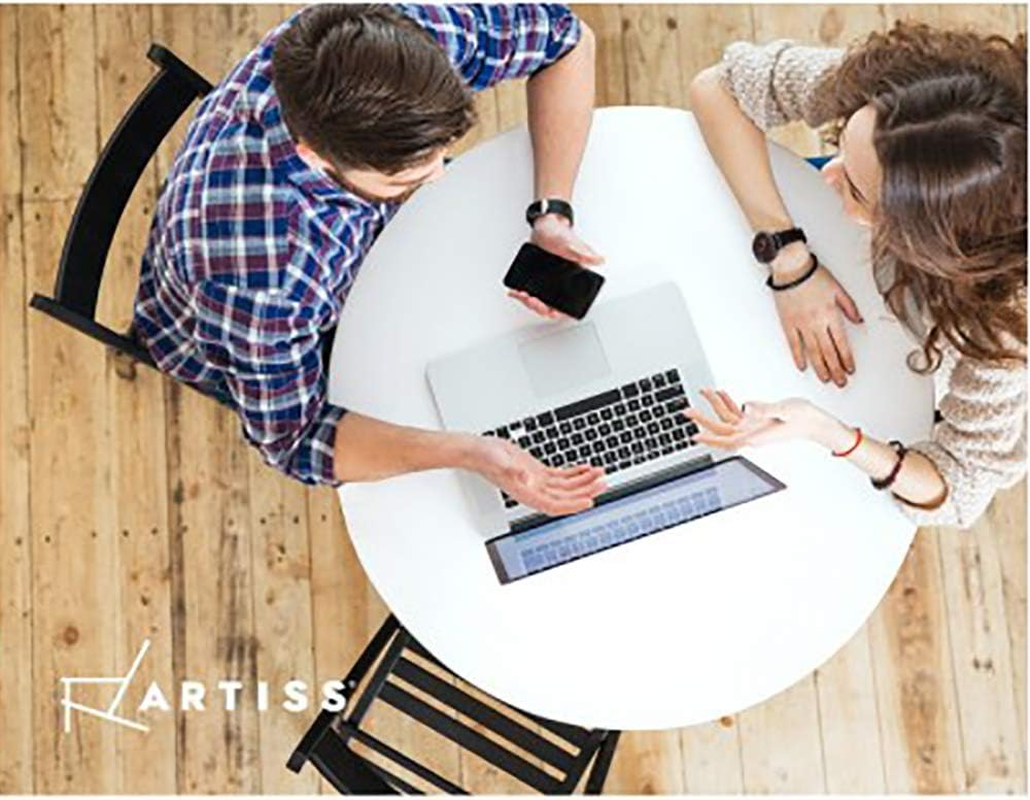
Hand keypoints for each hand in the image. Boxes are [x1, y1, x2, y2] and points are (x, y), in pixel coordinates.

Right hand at [470, 435, 606, 515]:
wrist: (477, 451)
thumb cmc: (485, 458)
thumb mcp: (500, 461)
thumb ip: (513, 470)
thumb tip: (527, 478)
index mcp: (526, 493)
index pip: (555, 505)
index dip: (573, 505)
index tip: (589, 502)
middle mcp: (533, 490)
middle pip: (565, 496)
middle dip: (585, 490)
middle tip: (602, 482)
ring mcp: (536, 481)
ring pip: (566, 486)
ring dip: (583, 481)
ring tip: (599, 474)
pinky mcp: (537, 471)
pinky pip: (560, 477)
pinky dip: (574, 474)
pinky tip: (585, 468)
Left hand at [508, 214, 604, 319]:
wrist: (544, 227)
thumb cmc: (559, 234)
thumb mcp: (570, 243)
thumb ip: (583, 253)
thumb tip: (598, 260)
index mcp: (572, 281)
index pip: (567, 305)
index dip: (558, 311)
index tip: (548, 309)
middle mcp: (559, 284)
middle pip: (550, 306)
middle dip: (538, 307)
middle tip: (530, 299)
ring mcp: (546, 282)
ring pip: (538, 301)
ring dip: (528, 301)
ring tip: (520, 294)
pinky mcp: (535, 278)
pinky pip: (528, 291)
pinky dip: (520, 293)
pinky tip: (514, 290)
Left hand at [685, 388, 850, 449]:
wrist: (817, 423)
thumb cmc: (805, 418)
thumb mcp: (786, 410)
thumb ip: (765, 409)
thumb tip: (746, 407)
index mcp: (755, 435)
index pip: (727, 439)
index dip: (709, 437)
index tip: (694, 435)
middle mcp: (751, 433)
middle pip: (721, 429)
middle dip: (703, 419)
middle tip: (687, 411)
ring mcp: (753, 428)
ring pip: (727, 419)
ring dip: (715, 406)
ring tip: (704, 391)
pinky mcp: (757, 421)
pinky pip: (737, 414)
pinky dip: (728, 403)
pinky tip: (722, 394)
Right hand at [770, 243, 862, 386]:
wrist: (790, 267)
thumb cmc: (812, 275)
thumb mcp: (837, 289)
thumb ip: (849, 307)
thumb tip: (858, 320)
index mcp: (831, 314)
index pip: (841, 343)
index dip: (846, 359)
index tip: (850, 369)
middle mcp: (816, 323)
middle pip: (828, 352)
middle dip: (836, 369)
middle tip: (840, 381)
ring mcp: (801, 325)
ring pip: (813, 352)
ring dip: (820, 367)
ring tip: (825, 378)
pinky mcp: (788, 323)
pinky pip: (794, 344)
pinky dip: (799, 357)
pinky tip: (803, 366)